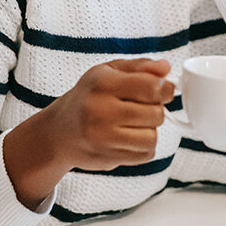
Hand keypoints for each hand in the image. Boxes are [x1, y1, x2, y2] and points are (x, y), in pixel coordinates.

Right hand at [48, 58, 173, 169]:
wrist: (59, 132)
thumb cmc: (89, 97)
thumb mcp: (110, 72)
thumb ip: (140, 67)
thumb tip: (166, 68)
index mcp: (103, 83)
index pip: (151, 87)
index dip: (165, 89)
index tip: (164, 90)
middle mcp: (100, 111)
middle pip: (156, 114)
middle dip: (155, 110)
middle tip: (141, 108)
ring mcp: (102, 137)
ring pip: (152, 137)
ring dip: (149, 131)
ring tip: (134, 124)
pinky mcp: (106, 158)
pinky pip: (145, 155)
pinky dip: (143, 147)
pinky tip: (128, 138)